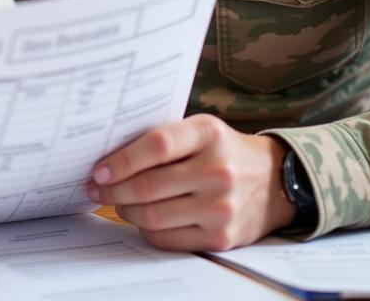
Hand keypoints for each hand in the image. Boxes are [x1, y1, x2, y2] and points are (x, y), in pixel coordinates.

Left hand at [87, 114, 295, 250]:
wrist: (274, 181)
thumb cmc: (223, 150)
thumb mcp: (201, 130)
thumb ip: (164, 138)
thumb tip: (110, 154)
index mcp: (208, 133)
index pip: (157, 145)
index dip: (122, 159)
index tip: (99, 168)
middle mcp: (217, 170)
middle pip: (149, 186)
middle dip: (113, 189)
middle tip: (96, 187)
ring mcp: (221, 207)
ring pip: (154, 216)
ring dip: (125, 210)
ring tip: (116, 201)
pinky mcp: (221, 237)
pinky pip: (168, 239)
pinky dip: (145, 229)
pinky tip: (139, 218)